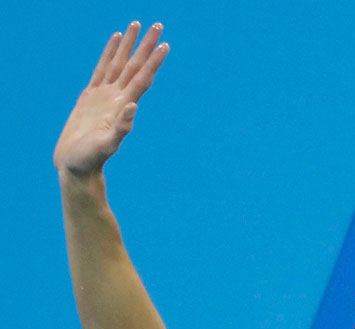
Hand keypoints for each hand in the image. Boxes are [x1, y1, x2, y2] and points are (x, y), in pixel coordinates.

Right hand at [54, 22, 168, 176]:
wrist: (76, 165)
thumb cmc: (91, 159)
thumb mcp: (106, 145)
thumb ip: (120, 128)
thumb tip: (133, 107)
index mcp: (123, 106)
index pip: (143, 78)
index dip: (153, 62)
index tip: (165, 45)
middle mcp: (117, 98)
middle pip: (134, 65)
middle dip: (146, 45)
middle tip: (158, 24)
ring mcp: (104, 95)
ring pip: (119, 63)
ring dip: (129, 45)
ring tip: (136, 25)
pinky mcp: (90, 96)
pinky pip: (102, 68)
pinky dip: (109, 53)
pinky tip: (115, 40)